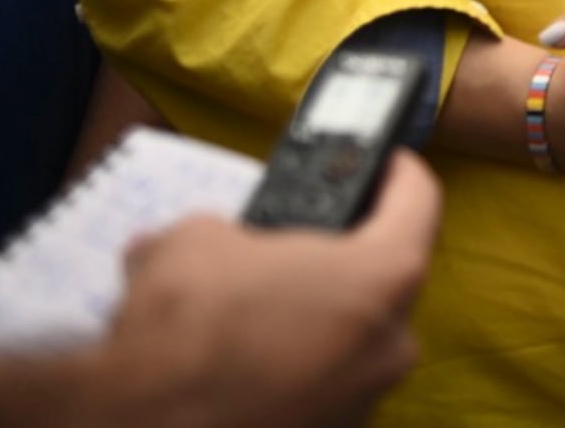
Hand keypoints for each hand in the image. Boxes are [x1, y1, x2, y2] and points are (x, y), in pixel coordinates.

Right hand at [93, 151, 439, 427]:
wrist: (145, 425)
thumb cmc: (189, 326)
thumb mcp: (197, 240)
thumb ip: (230, 231)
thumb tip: (211, 243)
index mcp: (383, 275)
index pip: (419, 200)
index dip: (398, 172)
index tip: (385, 163)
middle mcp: (392, 341)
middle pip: (380, 279)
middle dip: (333, 262)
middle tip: (284, 252)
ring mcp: (366, 397)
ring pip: (350, 337)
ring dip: (310, 321)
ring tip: (247, 314)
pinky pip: (323, 384)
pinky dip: (293, 369)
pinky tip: (242, 363)